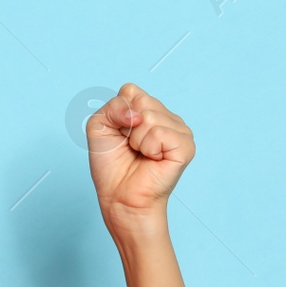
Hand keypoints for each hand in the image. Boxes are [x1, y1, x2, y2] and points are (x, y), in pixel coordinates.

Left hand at [85, 83, 193, 231]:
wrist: (119, 196)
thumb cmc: (111, 165)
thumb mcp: (99, 128)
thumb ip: (112, 108)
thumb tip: (138, 114)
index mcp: (148, 110)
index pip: (130, 90)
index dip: (117, 112)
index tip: (117, 133)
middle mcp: (166, 117)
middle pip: (141, 100)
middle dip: (125, 126)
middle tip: (129, 146)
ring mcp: (179, 130)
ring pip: (149, 116)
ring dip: (136, 139)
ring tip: (141, 154)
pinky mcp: (186, 146)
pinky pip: (160, 133)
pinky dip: (148, 147)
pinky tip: (153, 159)